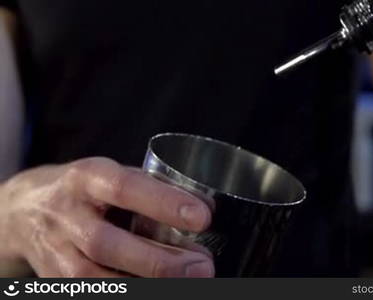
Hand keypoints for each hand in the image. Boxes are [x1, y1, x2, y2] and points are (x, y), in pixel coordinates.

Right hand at [0, 157, 213, 276]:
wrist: (24, 209)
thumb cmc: (84, 191)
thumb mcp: (111, 175)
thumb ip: (151, 188)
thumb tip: (205, 206)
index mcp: (86, 178)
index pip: (124, 188)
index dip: (162, 203)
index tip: (202, 217)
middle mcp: (66, 215)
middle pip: (106, 244)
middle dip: (158, 260)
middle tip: (203, 267)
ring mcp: (55, 251)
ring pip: (94, 278)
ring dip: (144, 285)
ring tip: (189, 283)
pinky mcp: (53, 278)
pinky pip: (91, 291)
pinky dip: (125, 291)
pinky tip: (157, 288)